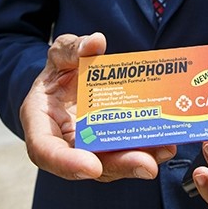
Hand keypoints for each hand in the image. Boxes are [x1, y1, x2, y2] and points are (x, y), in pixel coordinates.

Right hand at [20, 33, 175, 181]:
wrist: (71, 78)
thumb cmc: (60, 69)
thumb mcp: (60, 54)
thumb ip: (72, 48)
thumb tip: (95, 42)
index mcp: (41, 122)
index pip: (46, 150)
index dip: (67, 163)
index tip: (91, 166)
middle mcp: (64, 143)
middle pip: (88, 164)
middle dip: (119, 165)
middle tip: (147, 164)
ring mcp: (88, 148)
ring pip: (111, 163)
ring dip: (139, 160)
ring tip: (164, 149)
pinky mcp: (109, 146)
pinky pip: (125, 152)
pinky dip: (146, 150)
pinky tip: (166, 144)